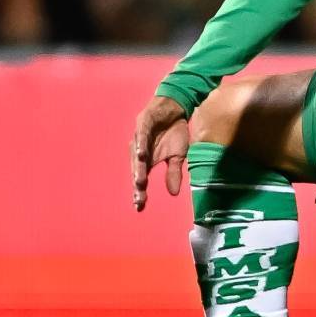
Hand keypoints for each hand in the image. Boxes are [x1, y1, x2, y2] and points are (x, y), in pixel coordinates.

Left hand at [131, 95, 189, 210]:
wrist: (175, 109)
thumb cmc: (174, 133)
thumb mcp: (178, 156)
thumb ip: (173, 173)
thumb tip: (173, 193)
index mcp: (147, 161)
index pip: (141, 179)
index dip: (140, 192)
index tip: (140, 207)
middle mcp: (140, 152)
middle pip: (137, 170)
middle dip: (138, 185)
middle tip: (139, 199)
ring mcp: (140, 138)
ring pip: (137, 156)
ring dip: (138, 168)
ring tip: (139, 181)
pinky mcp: (143, 124)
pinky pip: (141, 136)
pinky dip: (141, 145)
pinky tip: (142, 155)